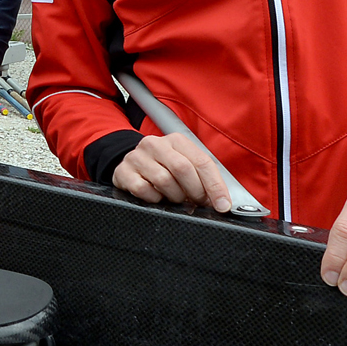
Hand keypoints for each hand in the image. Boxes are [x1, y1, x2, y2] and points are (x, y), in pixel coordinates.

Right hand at [111, 133, 234, 212]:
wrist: (131, 166)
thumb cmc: (164, 169)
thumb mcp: (184, 166)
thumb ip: (202, 178)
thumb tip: (221, 201)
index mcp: (176, 140)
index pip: (201, 162)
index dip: (215, 186)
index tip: (223, 205)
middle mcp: (155, 144)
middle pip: (183, 169)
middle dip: (195, 192)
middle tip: (196, 203)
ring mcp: (137, 156)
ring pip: (164, 181)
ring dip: (175, 197)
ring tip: (176, 198)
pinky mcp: (123, 171)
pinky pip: (143, 190)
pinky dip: (154, 199)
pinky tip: (156, 197)